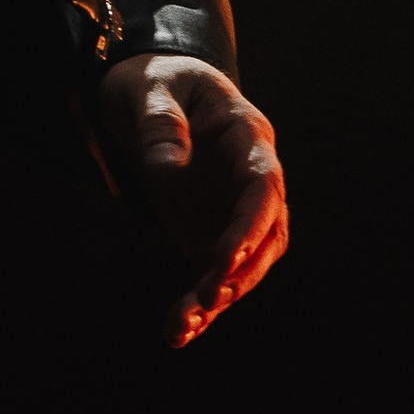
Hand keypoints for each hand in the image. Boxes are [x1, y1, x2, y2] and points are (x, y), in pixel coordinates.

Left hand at [96, 55, 286, 346]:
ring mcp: (229, 208)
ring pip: (244, 262)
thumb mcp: (150, 91)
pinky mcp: (206, 230)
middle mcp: (247, 177)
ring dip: (220, 296)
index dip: (250, 226)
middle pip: (267, 233)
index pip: (263, 187)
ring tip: (181, 326)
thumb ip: (161, 128)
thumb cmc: (155, 81)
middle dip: (242, 271)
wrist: (146, 88)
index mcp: (246, 136)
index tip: (223, 259)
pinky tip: (176, 332)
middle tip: (208, 298)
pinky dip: (198, 304)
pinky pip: (211, 272)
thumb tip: (170, 173)